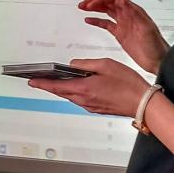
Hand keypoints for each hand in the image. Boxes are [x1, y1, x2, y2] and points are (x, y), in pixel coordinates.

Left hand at [28, 58, 148, 117]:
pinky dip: (73, 92)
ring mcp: (90, 106)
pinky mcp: (96, 108)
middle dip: (48, 85)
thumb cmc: (127, 83)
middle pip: (61, 92)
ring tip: (53, 81)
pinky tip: (74, 86)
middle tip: (37, 80)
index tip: (31, 80)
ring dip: (61, 89)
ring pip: (70, 96)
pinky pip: (80, 99)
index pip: (56, 86)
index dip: (42, 83)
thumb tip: (73, 64)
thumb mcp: (105, 65)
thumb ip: (86, 63)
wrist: (142, 102)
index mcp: (84, 88)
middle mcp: (84, 100)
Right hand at [78, 0, 168, 73]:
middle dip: (95, 1)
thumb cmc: (156, 46)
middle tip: (83, 4)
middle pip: (109, 1)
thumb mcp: (146, 28)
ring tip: (83, 7)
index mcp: (133, 11)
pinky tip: (89, 20)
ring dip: (94, 8)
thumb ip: (135, 14)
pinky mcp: (121, 34)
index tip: (91, 4)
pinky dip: (97, 21)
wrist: (159, 61)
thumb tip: (123, 1)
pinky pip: (106, 24)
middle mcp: (128, 15)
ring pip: (106, 10)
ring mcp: (124, 24)